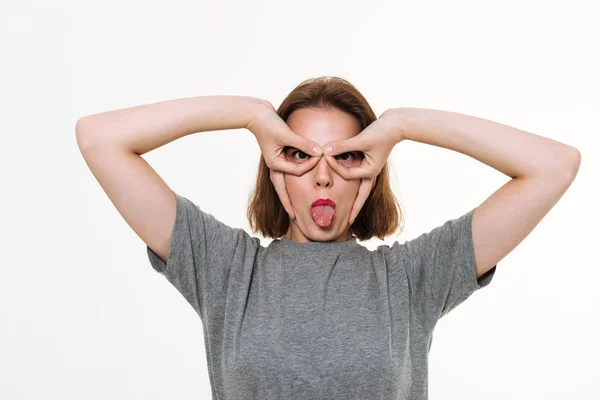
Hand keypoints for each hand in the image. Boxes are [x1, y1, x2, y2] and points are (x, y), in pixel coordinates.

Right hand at [246, 101, 323, 219]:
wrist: (256, 113)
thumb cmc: (268, 123)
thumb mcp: (286, 134)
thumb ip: (303, 144)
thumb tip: (319, 152)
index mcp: (275, 164)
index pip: (297, 171)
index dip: (311, 165)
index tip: (322, 156)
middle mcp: (275, 165)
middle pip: (282, 189)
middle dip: (288, 203)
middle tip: (295, 217)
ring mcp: (276, 161)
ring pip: (285, 182)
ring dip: (290, 192)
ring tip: (296, 206)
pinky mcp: (279, 155)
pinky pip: (289, 169)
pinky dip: (296, 174)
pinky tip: (301, 178)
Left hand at [322, 109, 405, 224]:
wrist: (397, 124)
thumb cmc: (382, 132)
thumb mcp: (361, 140)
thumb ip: (342, 146)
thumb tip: (325, 151)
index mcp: (370, 171)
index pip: (347, 175)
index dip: (335, 166)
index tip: (325, 156)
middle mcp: (371, 172)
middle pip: (361, 195)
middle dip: (355, 208)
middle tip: (348, 222)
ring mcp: (371, 168)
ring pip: (361, 187)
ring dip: (355, 197)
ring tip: (350, 211)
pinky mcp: (370, 161)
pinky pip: (360, 175)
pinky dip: (353, 179)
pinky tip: (350, 185)